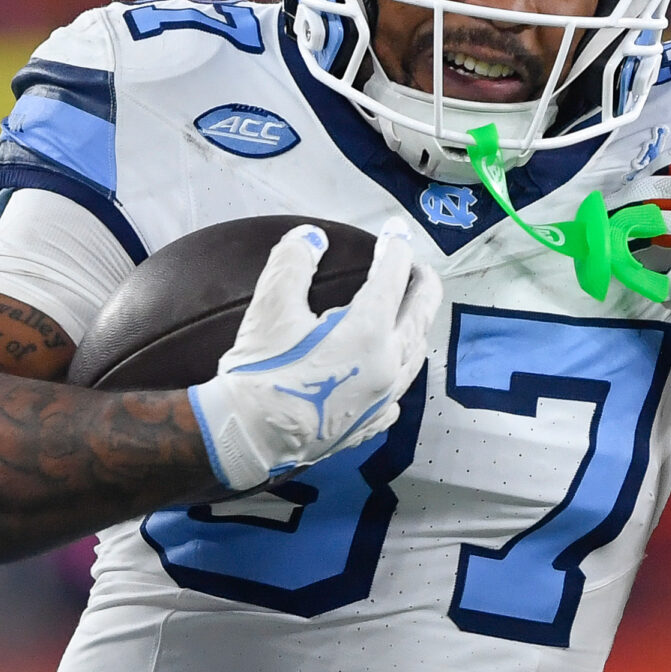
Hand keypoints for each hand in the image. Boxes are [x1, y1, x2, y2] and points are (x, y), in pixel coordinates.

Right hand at [188, 223, 441, 491]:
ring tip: (408, 312)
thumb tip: (311, 237)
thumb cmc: (259, 374)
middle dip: (422, 283)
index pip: (393, 276)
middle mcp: (388, 364)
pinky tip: (388, 369)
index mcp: (368, 331)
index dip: (395, 247)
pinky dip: (398, 370)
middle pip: (421, 314)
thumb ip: (293, 263)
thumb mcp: (269, 309)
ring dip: (415, 326)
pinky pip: (397, 391)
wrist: (248, 440)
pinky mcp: (371, 423)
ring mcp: (384, 398)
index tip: (394, 231)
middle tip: (416, 266)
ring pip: (415, 354)